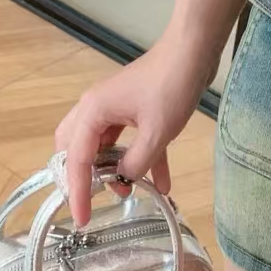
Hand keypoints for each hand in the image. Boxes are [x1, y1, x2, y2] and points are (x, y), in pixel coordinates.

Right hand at [54, 32, 219, 226]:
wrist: (195, 51)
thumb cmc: (172, 85)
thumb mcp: (157, 132)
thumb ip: (137, 162)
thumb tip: (124, 179)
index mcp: (93, 112)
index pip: (76, 160)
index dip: (78, 192)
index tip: (80, 219)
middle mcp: (97, 108)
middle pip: (77, 148)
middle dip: (84, 176)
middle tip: (93, 199)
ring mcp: (117, 107)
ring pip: (106, 145)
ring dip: (116, 169)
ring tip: (130, 193)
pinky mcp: (137, 107)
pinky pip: (132, 139)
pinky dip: (143, 158)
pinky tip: (162, 182)